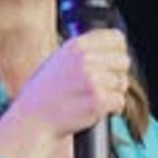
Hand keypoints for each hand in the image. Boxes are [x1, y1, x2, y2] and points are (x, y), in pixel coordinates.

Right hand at [15, 29, 130, 141]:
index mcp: (77, 45)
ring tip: (96, 98)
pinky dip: (114, 108)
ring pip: (122, 82)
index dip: (118, 51)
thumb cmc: (47, 91)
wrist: (34, 118)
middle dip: (117, 74)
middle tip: (103, 85)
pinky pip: (120, 100)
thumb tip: (116, 49)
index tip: (113, 62)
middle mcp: (85, 59)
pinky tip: (100, 109)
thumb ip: (86, 51)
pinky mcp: (98, 100)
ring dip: (114, 92)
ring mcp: (93, 80)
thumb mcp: (61, 59)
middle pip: (124, 61)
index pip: (117, 38)